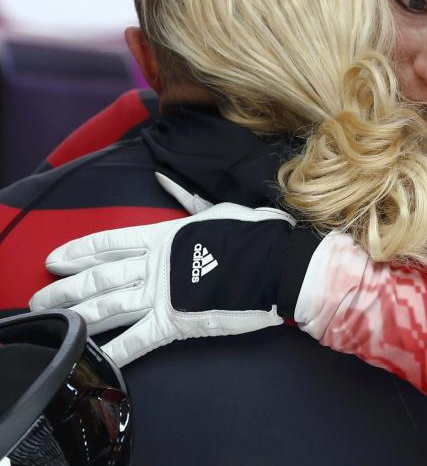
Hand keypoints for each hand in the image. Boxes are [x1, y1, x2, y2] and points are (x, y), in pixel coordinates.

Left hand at [29, 190, 319, 366]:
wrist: (276, 263)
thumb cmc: (254, 234)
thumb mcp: (217, 209)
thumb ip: (187, 200)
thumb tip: (166, 179)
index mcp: (163, 236)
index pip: (111, 243)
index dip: (79, 251)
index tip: (54, 260)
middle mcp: (155, 264)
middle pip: (99, 277)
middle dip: (66, 289)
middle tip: (40, 301)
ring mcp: (161, 293)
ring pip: (108, 306)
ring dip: (77, 315)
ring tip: (53, 324)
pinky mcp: (174, 321)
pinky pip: (136, 340)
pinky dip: (112, 351)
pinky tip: (91, 359)